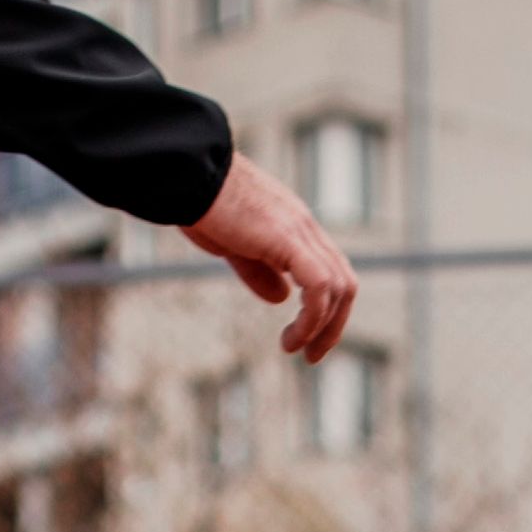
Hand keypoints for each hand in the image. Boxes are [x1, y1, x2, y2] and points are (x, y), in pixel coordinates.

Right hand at [182, 152, 357, 363]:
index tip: (306, 338)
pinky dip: (314, 317)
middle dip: (333, 325)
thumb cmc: (200, 205)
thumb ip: (259, 270)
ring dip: (324, 327)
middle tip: (311, 355)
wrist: (186, 176)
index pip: (331, 272)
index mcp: (295, 227)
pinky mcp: (288, 238)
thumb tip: (282, 298)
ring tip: (297, 349)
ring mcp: (300, 230)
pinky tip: (293, 336)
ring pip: (338, 287)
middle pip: (344, 282)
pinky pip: (319, 285)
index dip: (326, 309)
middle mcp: (305, 227)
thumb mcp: (233, 245)